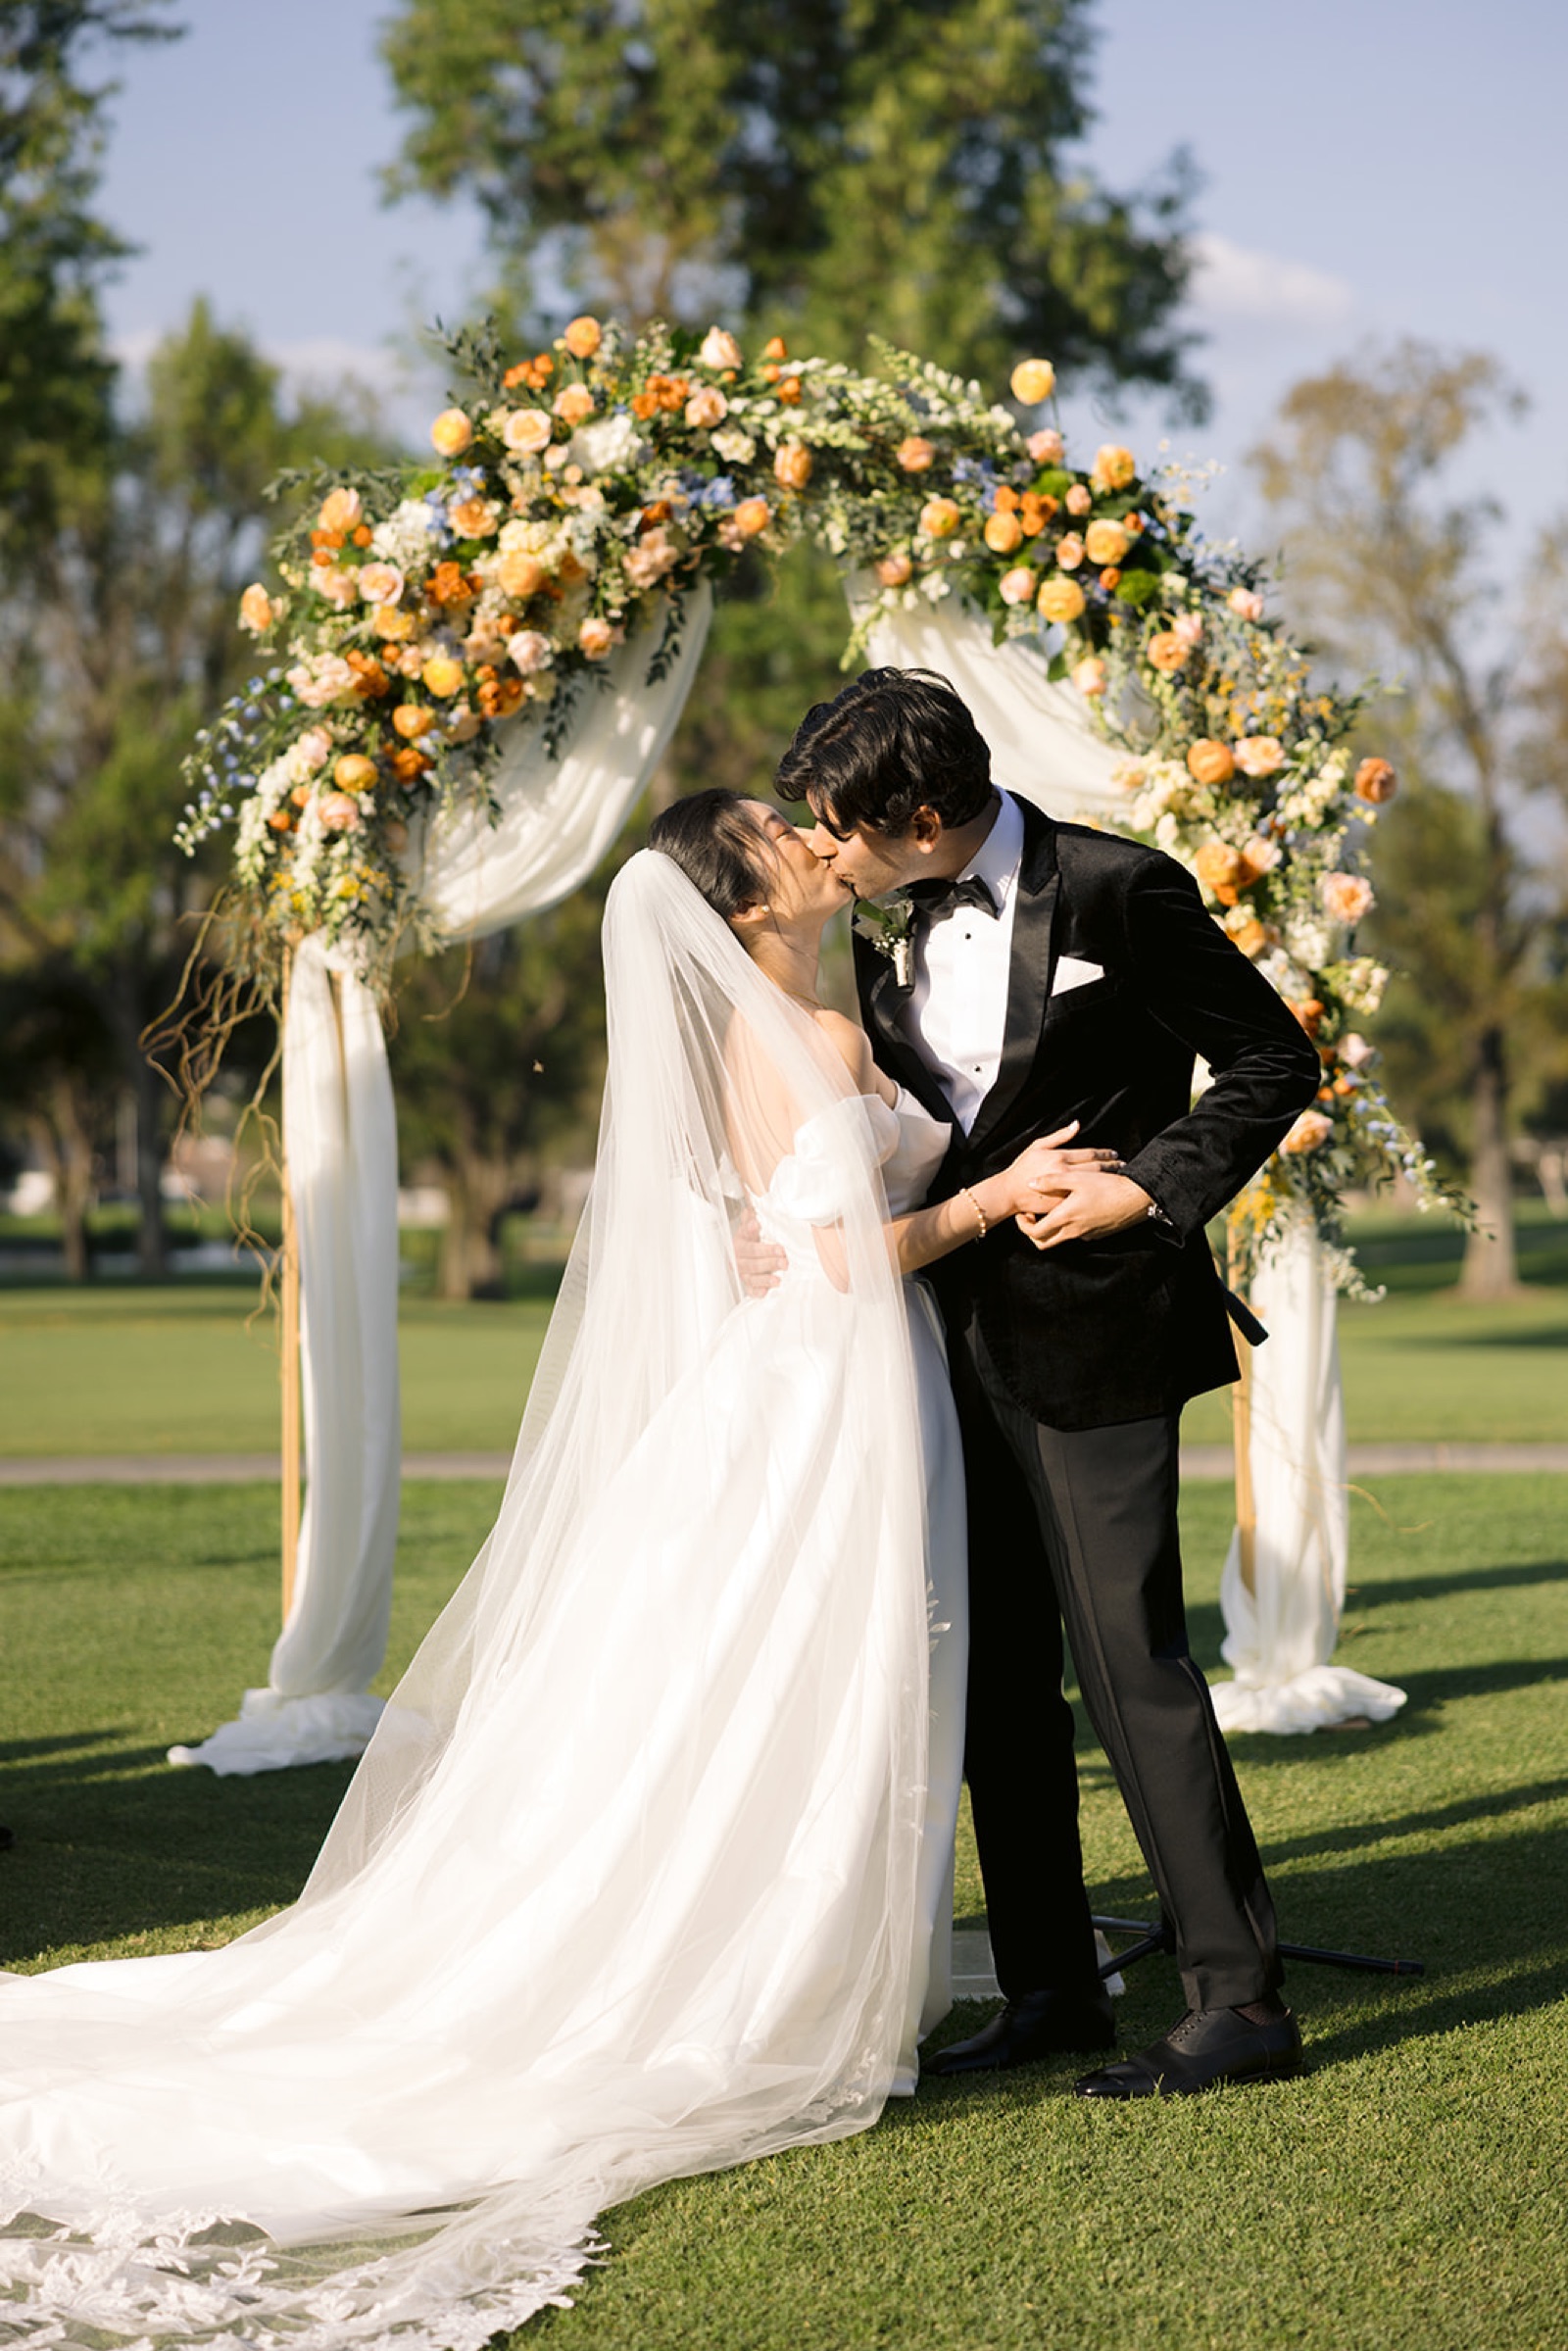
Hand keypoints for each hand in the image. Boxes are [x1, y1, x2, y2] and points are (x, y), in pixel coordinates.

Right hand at [734, 1207, 786, 1296]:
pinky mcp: (748, 1284)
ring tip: (778, 1279)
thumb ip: (751, 1218)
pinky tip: (766, 1292)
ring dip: (765, 1279)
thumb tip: (751, 1213)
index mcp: (739, 1244)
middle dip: (769, 1261)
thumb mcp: (751, 1225)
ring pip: (752, 1278)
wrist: (748, 1251)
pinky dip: (758, 1292)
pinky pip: (751, 1290)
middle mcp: (738, 1259)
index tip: (771, 1240)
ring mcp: (743, 1273)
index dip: (761, 1245)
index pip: (750, 1245)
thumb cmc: (753, 1238)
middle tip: (784, 1259)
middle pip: (752, 1263)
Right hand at [998, 1122, 1123, 1219]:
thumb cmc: (1022, 1168)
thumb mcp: (1038, 1146)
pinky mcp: (1063, 1204)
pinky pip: (1084, 1198)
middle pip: (1096, 1169)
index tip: (1116, 1154)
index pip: (1090, 1154)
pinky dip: (1096, 1195)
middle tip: (1124, 1166)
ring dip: (1108, 1180)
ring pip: (1093, 1184)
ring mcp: (1065, 1189)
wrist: (1009, 1193)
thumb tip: (1077, 1124)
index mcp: (1060, 1157)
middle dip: (1112, 1166)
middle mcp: (1065, 1172)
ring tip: (1119, 1178)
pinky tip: (1104, 1194)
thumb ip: (1059, 1136)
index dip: (1106, 1154)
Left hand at [1018, 1169, 1152, 1249]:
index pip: (1035, 1233)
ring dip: (1051, 1229)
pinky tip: (1074, 1209)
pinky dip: (1069, 1227)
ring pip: (1060, 1239)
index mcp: (1065, 1218)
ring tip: (1052, 1210)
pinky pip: (1077, 1234)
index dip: (1024, 1226)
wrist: (1136, 1198)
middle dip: (1033, 1232)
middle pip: (1044, 1243)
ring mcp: (1086, 1235)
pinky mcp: (1097, 1234)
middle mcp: (1074, 1231)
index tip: (1024, 1213)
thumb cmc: (1107, 1185)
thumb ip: (1051, 1181)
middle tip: (1032, 1217)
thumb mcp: (1077, 1178)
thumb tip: (1030, 1183)